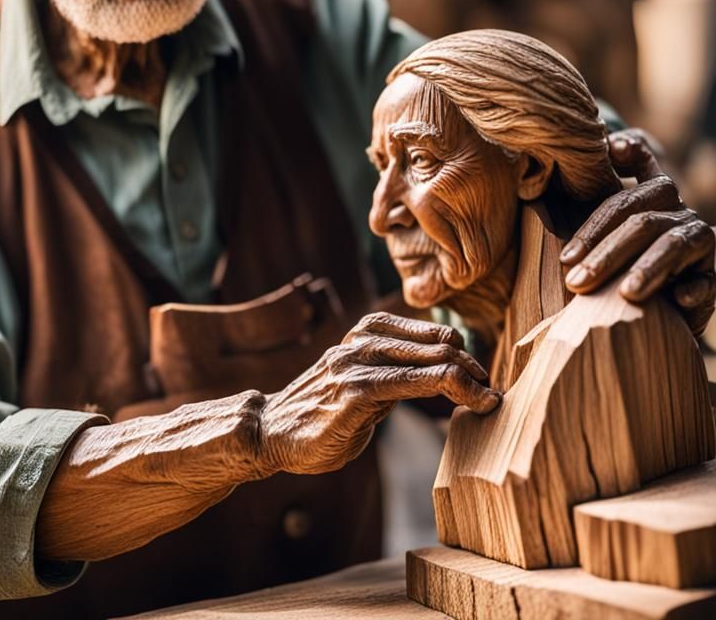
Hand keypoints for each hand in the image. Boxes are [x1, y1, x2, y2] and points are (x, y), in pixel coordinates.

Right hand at [257, 312, 500, 477]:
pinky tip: (469, 401)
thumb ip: (396, 376)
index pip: (432, 332)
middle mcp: (362, 340)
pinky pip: (412, 382)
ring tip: (487, 399)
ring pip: (431, 357)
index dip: (464, 354)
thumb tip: (442, 378)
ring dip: (470, 378)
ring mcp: (357, 363)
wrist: (271, 431)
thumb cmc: (322, 413)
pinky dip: (450, 388)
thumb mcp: (364, 386)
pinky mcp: (354, 391)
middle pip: (438, 341)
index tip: (481, 383)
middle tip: (491, 393)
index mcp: (366, 331)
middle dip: (473, 366)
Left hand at [562, 129, 715, 336]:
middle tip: (577, 283)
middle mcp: (680, 214)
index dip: (593, 228)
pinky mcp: (714, 277)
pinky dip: (696, 289)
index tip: (566, 258)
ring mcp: (701, 244)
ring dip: (648, 269)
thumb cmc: (627, 243)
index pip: (622, 203)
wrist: (663, 286)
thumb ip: (615, 172)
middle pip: (642, 225)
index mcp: (655, 194)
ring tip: (625, 294)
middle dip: (607, 255)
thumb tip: (612, 143)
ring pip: (673, 246)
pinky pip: (709, 280)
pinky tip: (679, 299)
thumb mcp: (615, 208)